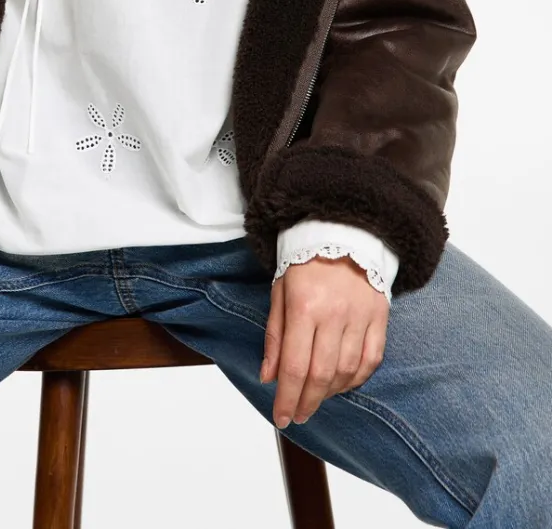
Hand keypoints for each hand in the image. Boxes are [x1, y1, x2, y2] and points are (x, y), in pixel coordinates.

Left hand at [259, 255, 388, 429]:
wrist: (341, 232)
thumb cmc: (304, 262)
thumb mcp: (279, 292)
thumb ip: (275, 336)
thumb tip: (269, 378)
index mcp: (304, 306)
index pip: (295, 366)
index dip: (288, 398)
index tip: (281, 417)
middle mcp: (335, 314)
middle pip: (321, 374)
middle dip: (307, 401)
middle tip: (297, 415)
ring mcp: (361, 316)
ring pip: (347, 371)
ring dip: (329, 393)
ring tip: (315, 398)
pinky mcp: (380, 317)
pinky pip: (371, 360)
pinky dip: (356, 379)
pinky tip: (341, 384)